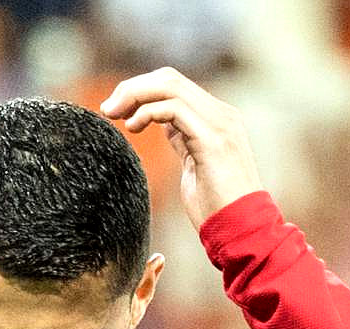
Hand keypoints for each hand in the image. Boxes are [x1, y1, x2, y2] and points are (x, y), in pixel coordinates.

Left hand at [100, 66, 262, 228]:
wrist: (242, 230)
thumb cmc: (216, 207)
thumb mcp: (195, 165)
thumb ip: (185, 141)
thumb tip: (166, 126)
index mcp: (217, 118)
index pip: (174, 85)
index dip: (141, 90)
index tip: (116, 111)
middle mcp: (221, 114)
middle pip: (169, 78)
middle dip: (132, 88)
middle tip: (107, 110)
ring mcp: (221, 124)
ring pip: (170, 86)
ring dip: (135, 95)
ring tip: (114, 115)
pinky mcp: (213, 140)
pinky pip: (174, 109)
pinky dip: (147, 112)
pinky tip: (133, 127)